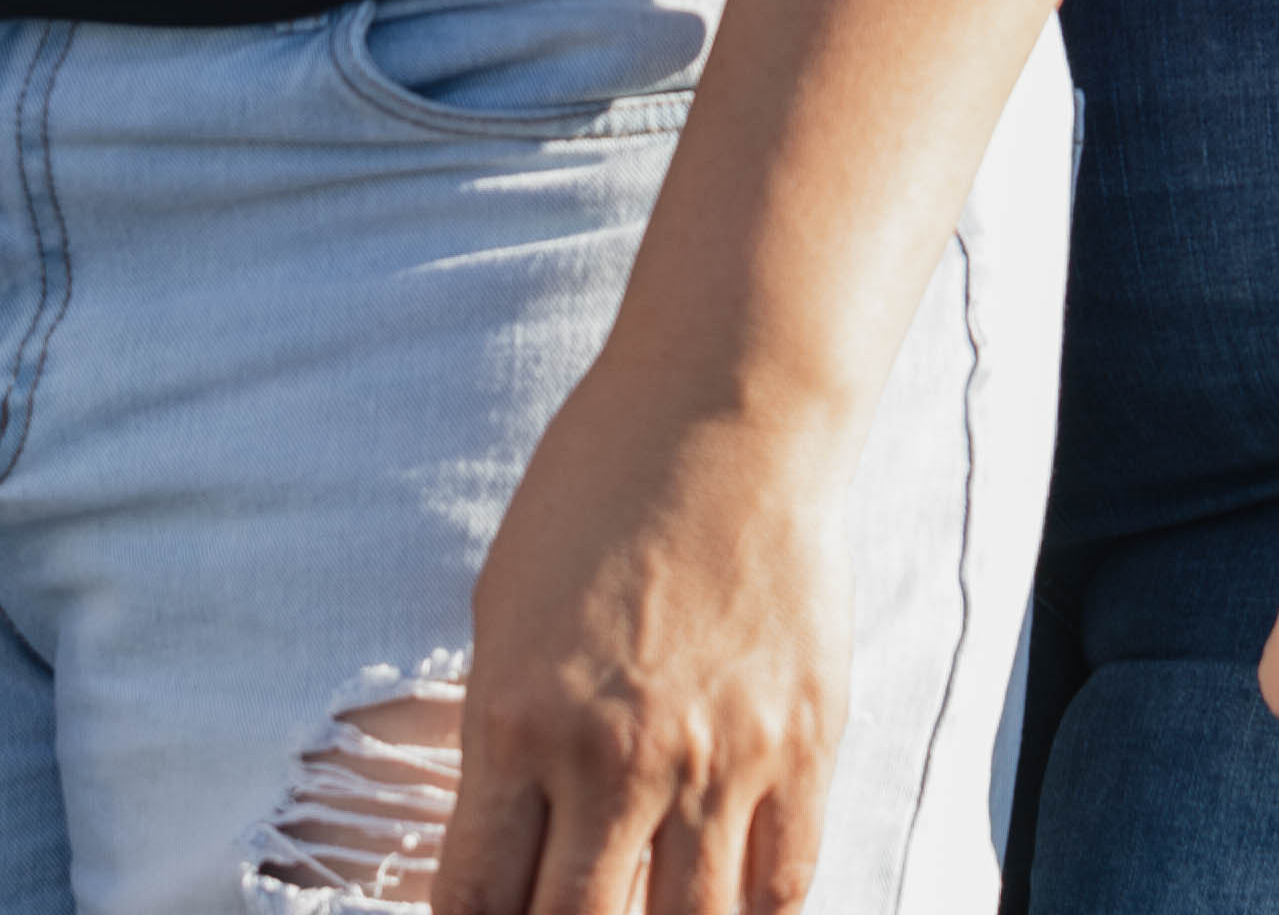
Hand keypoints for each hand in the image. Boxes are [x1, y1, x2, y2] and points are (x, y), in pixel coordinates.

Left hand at [441, 369, 855, 914]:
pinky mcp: (801, 744)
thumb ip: (504, 738)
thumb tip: (508, 841)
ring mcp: (718, 759)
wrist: (726, 413)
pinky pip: (782, 883)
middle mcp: (615, 761)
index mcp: (518, 726)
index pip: (476, 902)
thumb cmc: (602, 490)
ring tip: (646, 908)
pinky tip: (728, 908)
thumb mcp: (504, 614)